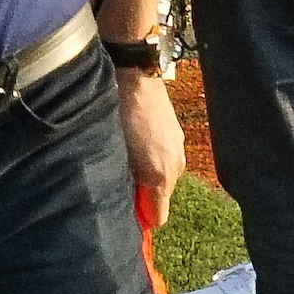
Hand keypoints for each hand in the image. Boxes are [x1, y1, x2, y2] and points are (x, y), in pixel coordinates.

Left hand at [117, 71, 186, 226]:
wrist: (134, 75)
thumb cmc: (119, 115)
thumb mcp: (115, 155)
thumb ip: (124, 185)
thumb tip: (129, 208)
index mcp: (161, 177)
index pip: (158, 217)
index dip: (140, 216)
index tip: (121, 207)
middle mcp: (176, 166)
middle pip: (160, 197)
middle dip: (141, 193)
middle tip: (116, 175)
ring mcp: (178, 148)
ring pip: (162, 175)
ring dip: (145, 171)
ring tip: (124, 153)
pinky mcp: (176, 134)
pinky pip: (164, 156)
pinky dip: (151, 155)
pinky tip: (134, 138)